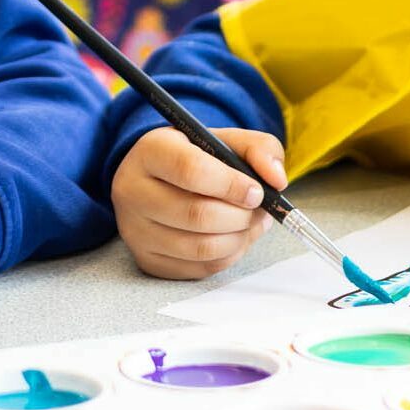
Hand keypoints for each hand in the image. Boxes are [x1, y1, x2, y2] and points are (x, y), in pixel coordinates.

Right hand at [110, 128, 284, 280]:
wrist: (160, 178)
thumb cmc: (197, 157)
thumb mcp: (226, 140)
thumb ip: (260, 149)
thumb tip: (277, 180)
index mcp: (151, 150)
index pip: (192, 171)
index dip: (232, 185)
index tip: (257, 192)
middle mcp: (132, 190)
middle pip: (196, 214)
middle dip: (240, 216)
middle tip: (260, 210)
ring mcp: (135, 230)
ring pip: (199, 248)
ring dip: (239, 239)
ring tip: (251, 223)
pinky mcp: (147, 260)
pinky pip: (198, 269)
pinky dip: (228, 256)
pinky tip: (234, 237)